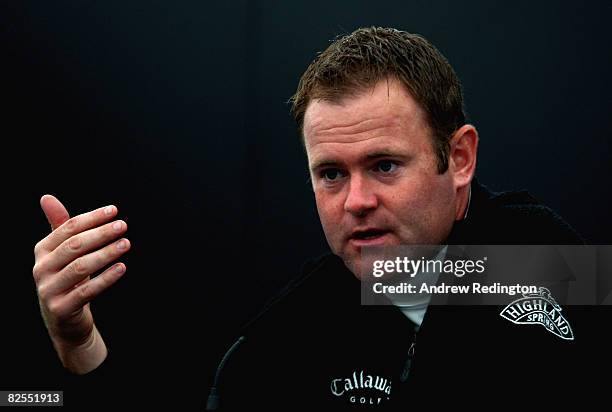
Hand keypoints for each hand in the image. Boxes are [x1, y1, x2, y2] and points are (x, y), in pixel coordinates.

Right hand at [33, 195, 130, 372]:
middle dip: (101, 234)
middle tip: (123, 225)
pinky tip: (122, 267)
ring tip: (126, 244)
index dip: (92, 218)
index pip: (68, 228)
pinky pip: (86, 291)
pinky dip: (106, 278)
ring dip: (106, 254)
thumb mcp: (62, 252)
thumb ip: (60, 226)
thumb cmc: (67, 278)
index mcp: (42, 250)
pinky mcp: (61, 309)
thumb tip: (46, 197)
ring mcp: (48, 290)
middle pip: (74, 246)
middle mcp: (41, 269)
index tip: (114, 210)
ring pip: (80, 267)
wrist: (64, 319)